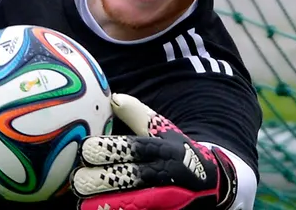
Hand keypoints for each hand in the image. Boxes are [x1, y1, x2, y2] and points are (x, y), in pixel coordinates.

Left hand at [71, 93, 236, 209]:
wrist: (216, 186)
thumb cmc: (180, 155)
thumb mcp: (166, 132)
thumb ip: (138, 115)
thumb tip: (113, 97)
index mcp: (159, 150)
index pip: (130, 148)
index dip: (105, 150)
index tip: (86, 149)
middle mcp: (160, 175)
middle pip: (123, 179)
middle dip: (97, 180)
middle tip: (79, 180)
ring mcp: (162, 199)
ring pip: (125, 204)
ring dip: (102, 204)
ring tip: (85, 202)